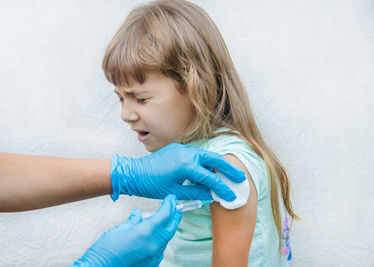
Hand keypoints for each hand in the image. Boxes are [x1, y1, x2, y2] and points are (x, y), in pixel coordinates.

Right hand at [72, 195, 181, 266]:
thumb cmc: (105, 250)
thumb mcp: (119, 229)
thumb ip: (133, 221)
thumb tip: (138, 214)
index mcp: (145, 232)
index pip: (164, 215)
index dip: (169, 205)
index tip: (171, 198)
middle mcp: (153, 245)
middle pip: (171, 227)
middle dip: (175, 216)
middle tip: (176, 207)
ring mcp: (153, 256)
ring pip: (166, 239)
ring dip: (166, 229)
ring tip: (165, 221)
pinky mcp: (151, 264)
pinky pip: (160, 250)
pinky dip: (159, 241)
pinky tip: (154, 237)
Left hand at [110, 142, 245, 200]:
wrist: (134, 173)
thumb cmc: (152, 185)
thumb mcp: (175, 192)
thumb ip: (195, 192)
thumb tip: (210, 194)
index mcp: (186, 166)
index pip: (210, 178)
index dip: (222, 188)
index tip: (231, 196)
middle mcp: (186, 153)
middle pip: (214, 159)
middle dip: (228, 168)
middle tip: (240, 177)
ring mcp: (182, 149)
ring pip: (206, 155)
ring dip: (217, 163)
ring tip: (228, 172)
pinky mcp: (178, 148)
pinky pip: (196, 153)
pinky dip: (205, 161)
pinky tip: (209, 168)